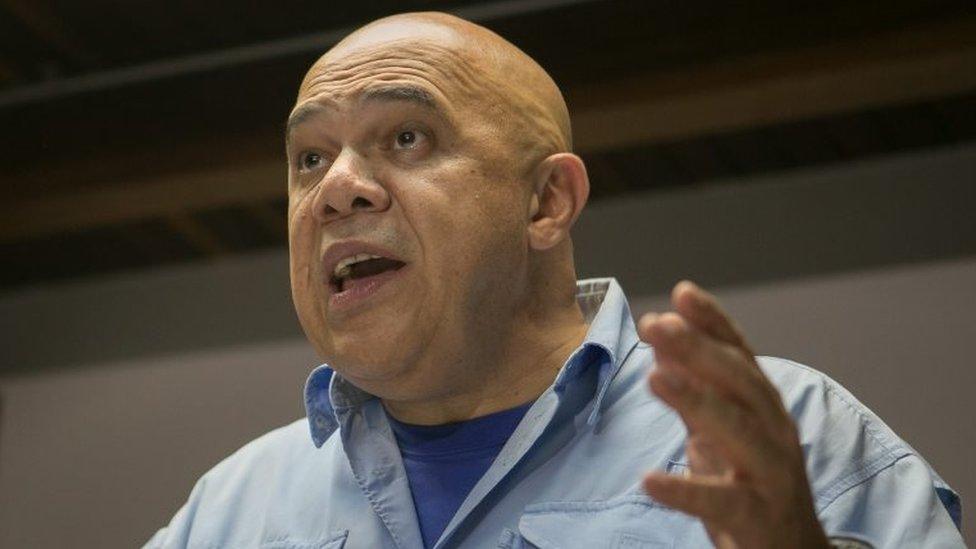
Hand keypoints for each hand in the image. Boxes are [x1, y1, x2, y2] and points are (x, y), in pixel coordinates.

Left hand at [638, 281, 829, 548]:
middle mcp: (774, 431)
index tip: (682, 292)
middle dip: (700, 350)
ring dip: (697, 401)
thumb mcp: (720, 428)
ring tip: (655, 378)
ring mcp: (772, 473)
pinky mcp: (759, 516)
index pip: (741, 354)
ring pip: (740, 432)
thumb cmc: (751, 481)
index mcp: (763, 406)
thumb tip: (661, 334)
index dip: (714, 322)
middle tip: (658, 324)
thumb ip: (694, 386)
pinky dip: (686, 489)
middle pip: (741, 383)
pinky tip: (649, 480)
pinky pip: (723, 500)